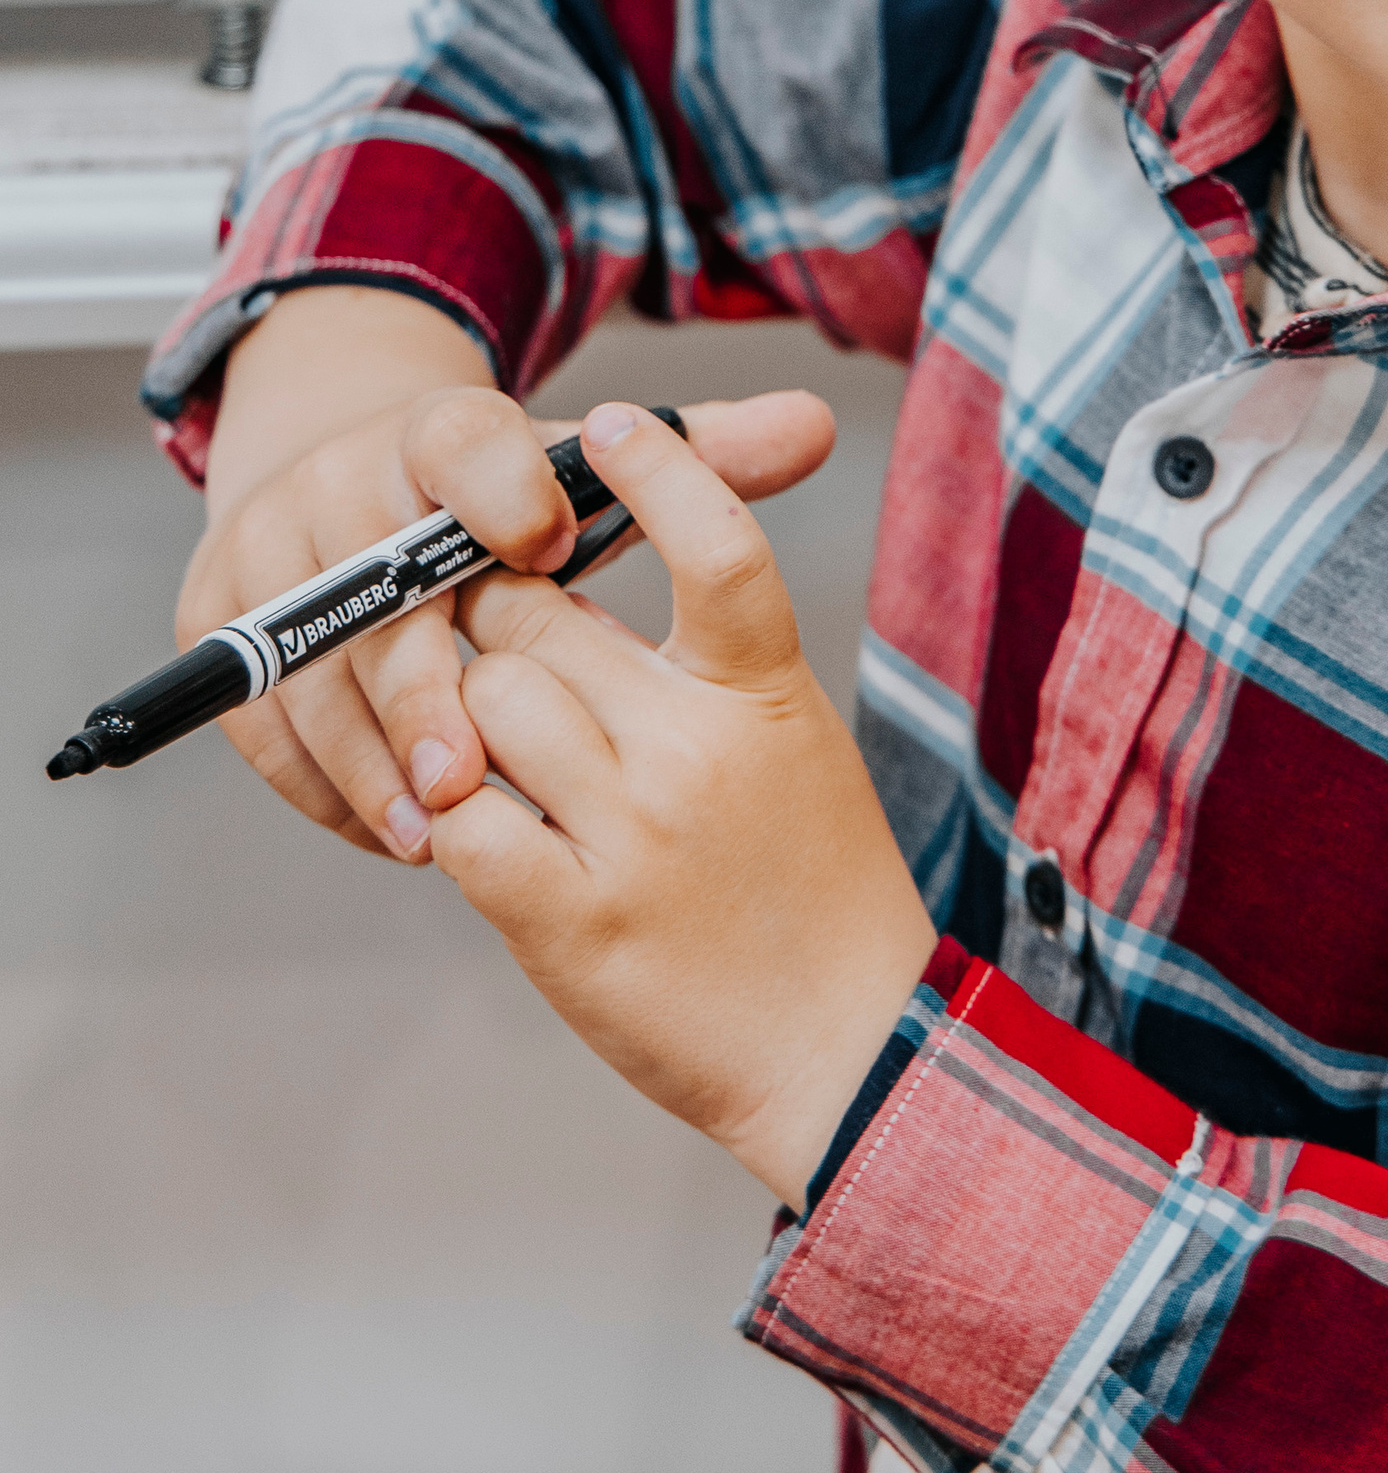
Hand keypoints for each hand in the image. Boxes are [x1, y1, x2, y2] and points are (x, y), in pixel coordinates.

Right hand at [183, 363, 836, 861]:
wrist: (353, 490)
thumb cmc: (507, 506)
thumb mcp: (591, 475)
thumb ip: (702, 459)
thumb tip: (817, 426)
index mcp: (442, 430)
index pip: (463, 441)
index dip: (507, 491)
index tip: (559, 547)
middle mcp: (342, 478)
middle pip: (375, 582)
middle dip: (426, 679)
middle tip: (475, 770)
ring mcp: (267, 548)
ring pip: (312, 664)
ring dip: (371, 755)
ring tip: (436, 830)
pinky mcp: (214, 619)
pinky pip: (261, 714)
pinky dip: (323, 780)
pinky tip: (395, 830)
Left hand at [433, 406, 935, 1205]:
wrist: (843, 1049)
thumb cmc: (813, 890)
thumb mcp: (792, 745)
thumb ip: (699, 670)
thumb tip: (561, 595)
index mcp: (766, 692)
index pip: (716, 538)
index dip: (658, 463)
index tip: (608, 423)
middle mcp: (698, 748)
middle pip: (538, 616)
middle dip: (499, 619)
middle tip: (504, 652)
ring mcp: (631, 834)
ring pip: (485, 705)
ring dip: (469, 721)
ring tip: (500, 758)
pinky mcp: (568, 921)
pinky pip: (463, 823)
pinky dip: (459, 821)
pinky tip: (493, 836)